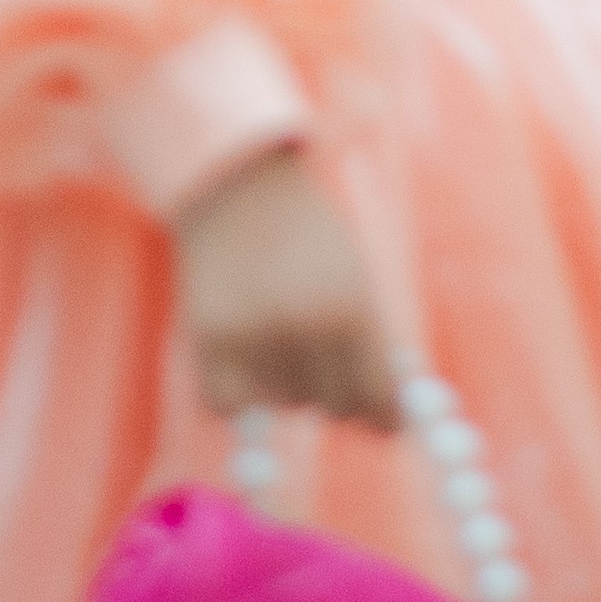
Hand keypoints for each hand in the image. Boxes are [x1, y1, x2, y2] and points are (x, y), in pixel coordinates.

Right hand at [171, 147, 398, 427]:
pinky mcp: (210, 334)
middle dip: (333, 390)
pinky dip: (235, 397)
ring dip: (284, 384)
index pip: (380, 399)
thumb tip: (389, 418)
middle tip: (320, 359)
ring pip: (283, 404)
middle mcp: (307, 324)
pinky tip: (240, 362)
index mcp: (354, 306)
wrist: (237, 181)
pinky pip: (227, 405)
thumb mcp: (353, 278)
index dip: (383, 416)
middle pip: (334, 407)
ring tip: (276, 332)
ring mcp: (255, 332)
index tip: (379, 420)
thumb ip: (372, 345)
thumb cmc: (306, 232)